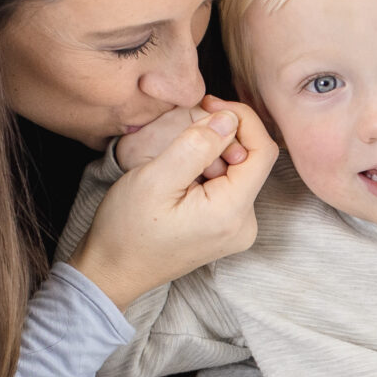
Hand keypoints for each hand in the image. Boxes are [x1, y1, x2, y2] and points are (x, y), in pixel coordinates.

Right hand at [71, 99, 275, 308]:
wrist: (114, 271)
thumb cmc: (127, 229)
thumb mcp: (155, 178)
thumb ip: (195, 145)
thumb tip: (228, 118)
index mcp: (232, 213)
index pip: (263, 150)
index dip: (242, 119)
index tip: (210, 105)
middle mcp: (245, 225)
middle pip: (252, 160)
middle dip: (222, 138)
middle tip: (184, 136)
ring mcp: (237, 230)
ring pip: (239, 171)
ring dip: (213, 156)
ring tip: (176, 167)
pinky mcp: (226, 229)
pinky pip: (229, 187)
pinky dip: (210, 171)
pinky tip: (182, 180)